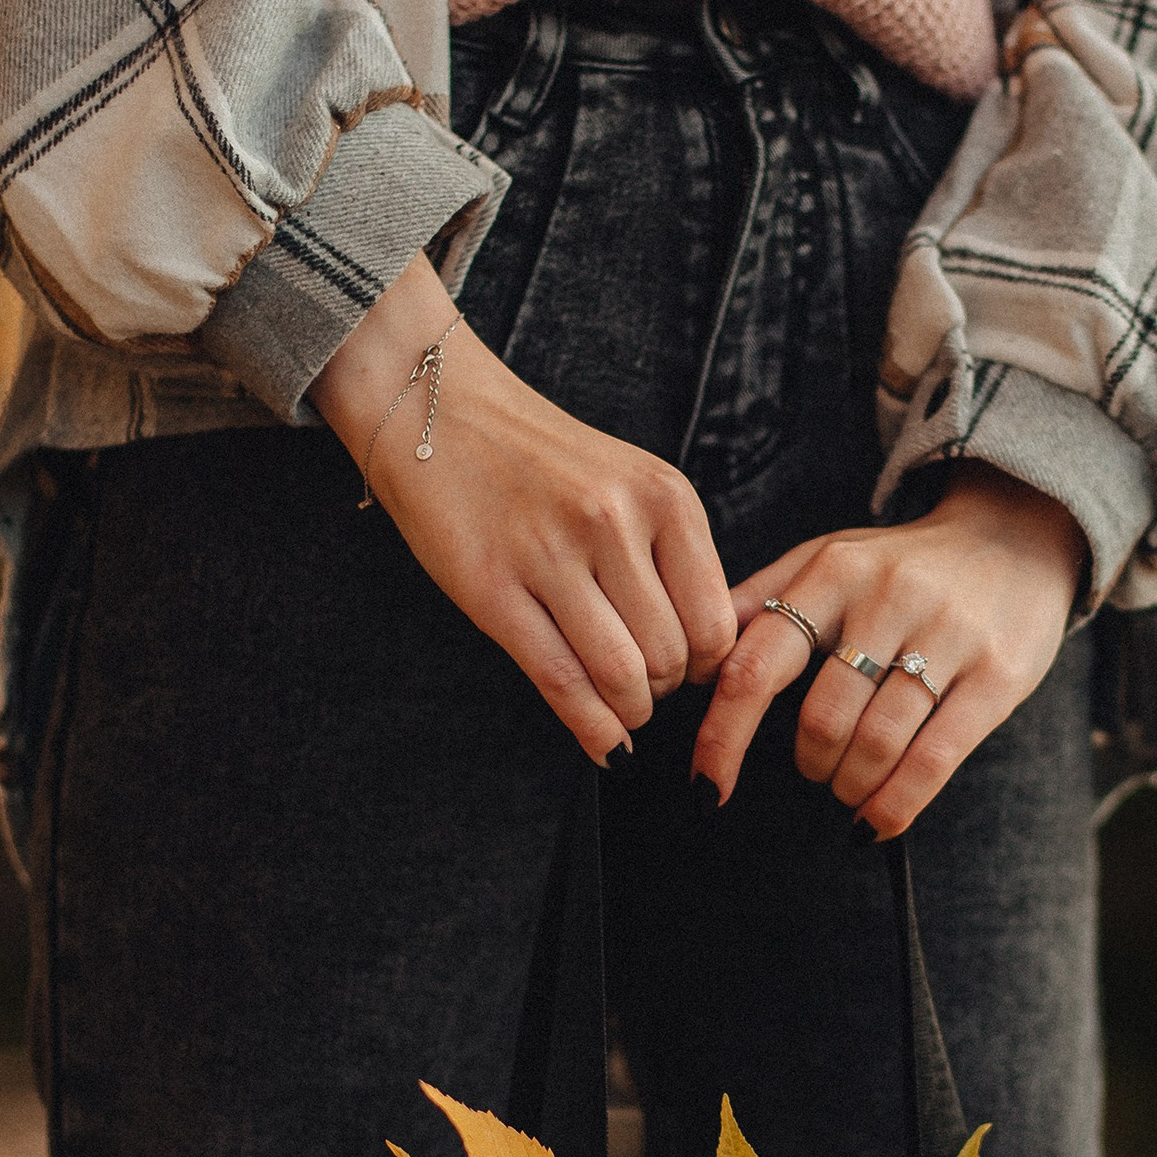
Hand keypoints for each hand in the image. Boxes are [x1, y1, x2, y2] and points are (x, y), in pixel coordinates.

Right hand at [312, 256, 737, 761]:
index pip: (717, 622)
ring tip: (619, 708)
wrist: (439, 410)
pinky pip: (559, 680)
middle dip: (663, 692)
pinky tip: (603, 745)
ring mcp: (551, 554)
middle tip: (643, 691)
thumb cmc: (541, 460)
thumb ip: (669, 555)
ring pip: (622, 676)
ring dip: (628, 712)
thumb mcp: (629, 482)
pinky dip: (590, 728)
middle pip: (671, 657)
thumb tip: (706, 655)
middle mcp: (615, 522)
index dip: (707, 667)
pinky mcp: (493, 588)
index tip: (686, 673)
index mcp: (664, 497)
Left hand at [692, 467, 1086, 835]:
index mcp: (831, 571)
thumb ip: (760, 603)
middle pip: (822, 717)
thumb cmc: (903, 564)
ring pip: (876, 743)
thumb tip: (693, 662)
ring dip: (850, 786)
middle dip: (810, 764)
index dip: (723, 736)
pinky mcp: (997, 674)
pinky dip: (896, 804)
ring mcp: (947, 635)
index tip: (706, 786)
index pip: (757, 664)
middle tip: (816, 771)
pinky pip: (935, 758)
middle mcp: (887, 598)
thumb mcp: (828, 559)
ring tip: (850, 788)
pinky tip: (878, 822)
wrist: (1016, 536)